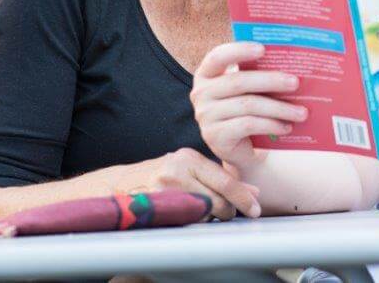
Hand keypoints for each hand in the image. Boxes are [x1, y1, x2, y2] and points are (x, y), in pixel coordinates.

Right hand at [116, 148, 260, 219]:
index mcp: (188, 158)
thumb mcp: (191, 169)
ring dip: (211, 216)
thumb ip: (220, 178)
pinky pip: (186, 220)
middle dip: (229, 210)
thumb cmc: (163, 176)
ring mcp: (163, 190)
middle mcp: (176, 171)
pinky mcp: (155, 207)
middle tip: (230, 212)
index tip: (256, 209)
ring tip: (203, 210)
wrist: (122, 185)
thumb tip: (254, 192)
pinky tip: (188, 214)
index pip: (224, 180)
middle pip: (216, 198)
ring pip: (203, 212)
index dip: (243, 197)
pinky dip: (194, 221)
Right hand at [191, 41, 307, 167]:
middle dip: (271, 80)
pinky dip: (271, 125)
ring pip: (247, 105)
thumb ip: (259, 73)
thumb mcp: (249, 89)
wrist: (239, 148)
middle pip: (238, 82)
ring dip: (279, 108)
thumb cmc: (247, 109)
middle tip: (295, 83)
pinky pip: (248, 125)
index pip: (217, 56)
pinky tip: (287, 127)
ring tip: (301, 112)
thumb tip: (294, 64)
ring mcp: (205, 116)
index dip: (239, 51)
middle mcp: (201, 93)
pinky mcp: (215, 136)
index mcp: (207, 73)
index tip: (263, 49)